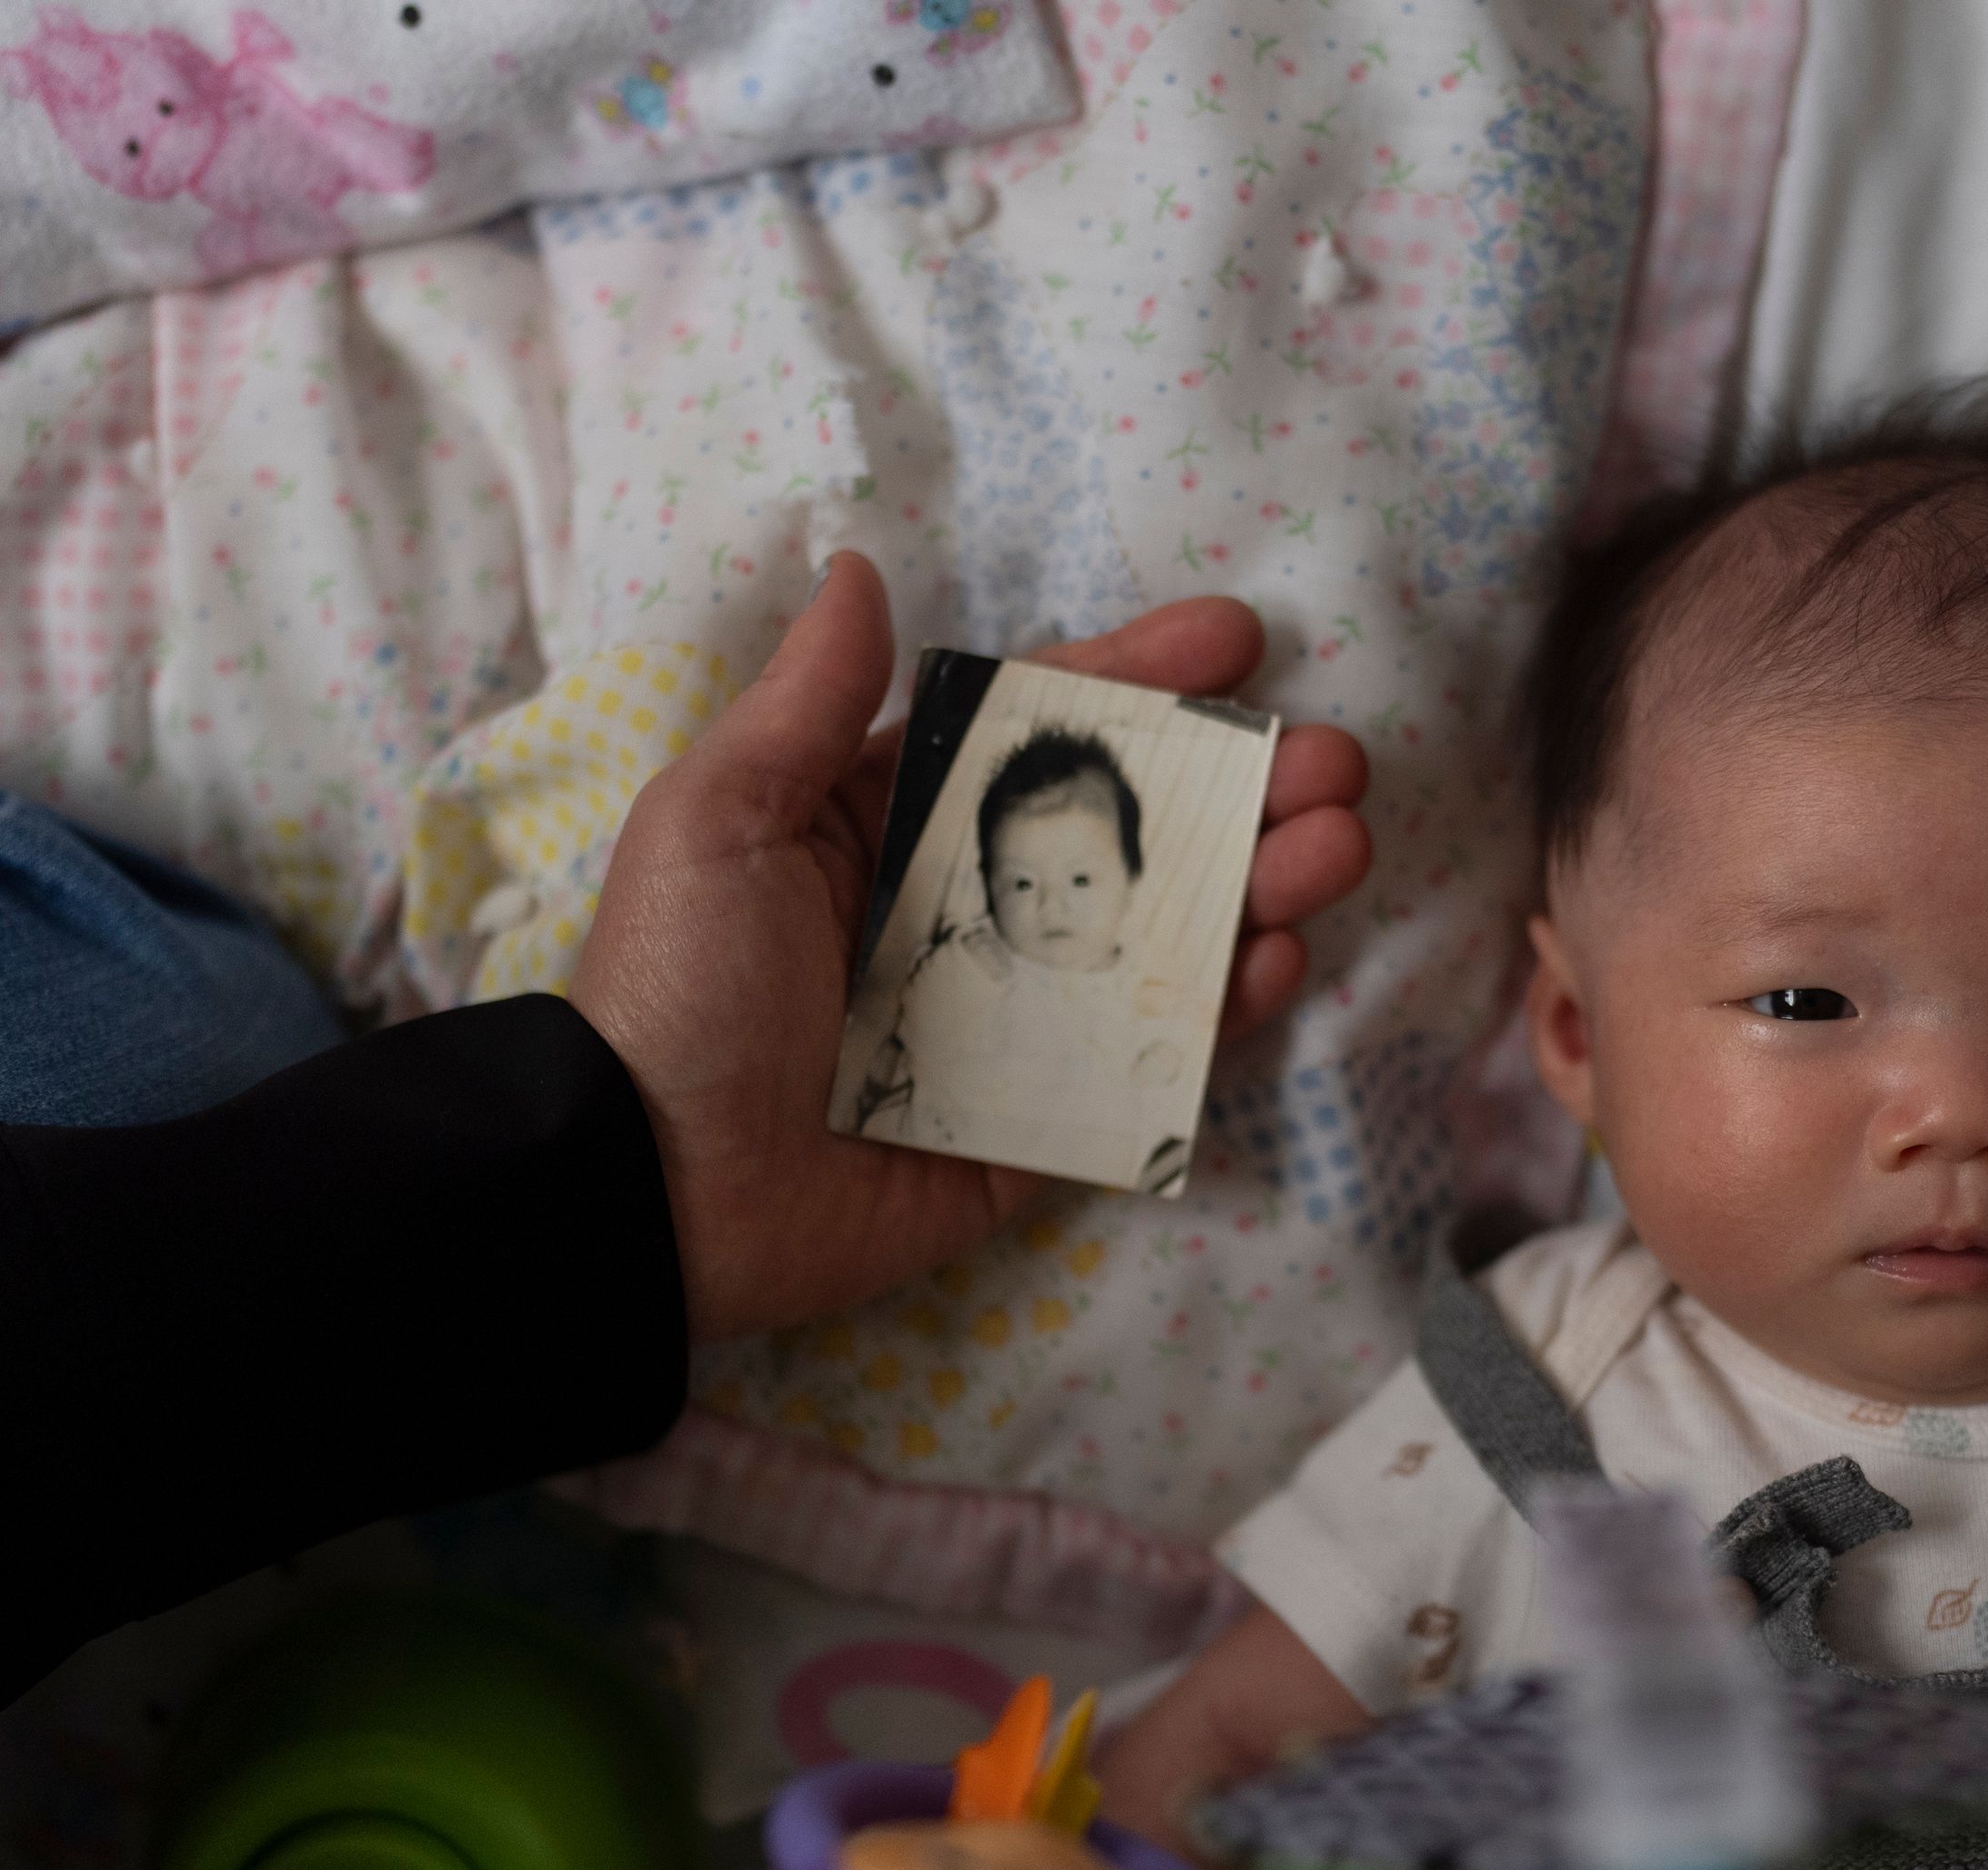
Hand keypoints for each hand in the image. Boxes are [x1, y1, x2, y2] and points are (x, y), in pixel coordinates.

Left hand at [569, 553, 1371, 1342]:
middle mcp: (970, 912)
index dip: (1139, 681)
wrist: (649, 1184)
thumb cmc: (678, 985)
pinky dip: (1224, 1011)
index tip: (1236, 642)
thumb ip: (809, 704)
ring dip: (1263, 886)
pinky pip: (1150, 1060)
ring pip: (1165, 937)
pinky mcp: (1042, 1124)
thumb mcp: (721, 818)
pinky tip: (1278, 956)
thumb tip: (856, 567)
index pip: (1039, 735)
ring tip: (1339, 845)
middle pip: (1133, 832)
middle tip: (1334, 761)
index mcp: (894, 825)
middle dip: (1243, 789)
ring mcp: (1017, 1019)